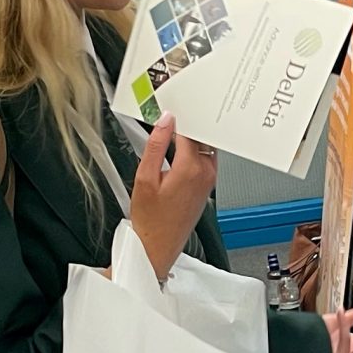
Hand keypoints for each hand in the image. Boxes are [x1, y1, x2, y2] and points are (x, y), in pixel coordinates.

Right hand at [127, 114, 216, 283]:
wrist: (158, 247)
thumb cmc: (150, 221)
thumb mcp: (144, 178)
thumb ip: (154, 146)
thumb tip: (164, 122)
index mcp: (190, 168)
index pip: (187, 130)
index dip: (178, 115)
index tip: (168, 105)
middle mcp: (205, 173)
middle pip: (200, 136)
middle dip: (187, 123)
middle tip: (172, 111)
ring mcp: (209, 181)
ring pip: (205, 147)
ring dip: (192, 136)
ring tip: (173, 128)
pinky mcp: (207, 187)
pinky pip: (205, 159)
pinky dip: (194, 150)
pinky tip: (178, 148)